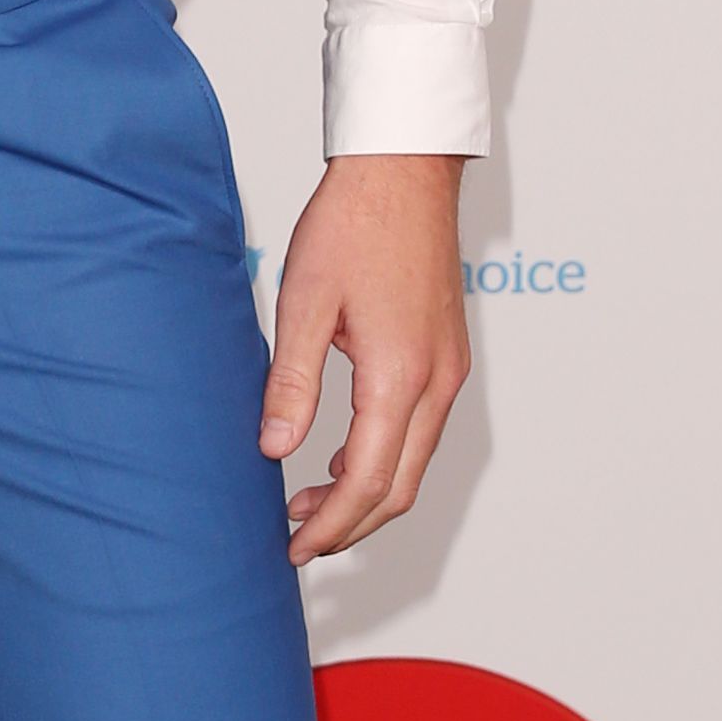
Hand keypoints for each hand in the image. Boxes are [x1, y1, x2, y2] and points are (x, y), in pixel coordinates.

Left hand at [260, 158, 469, 562]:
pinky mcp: (446, 356)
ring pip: (414, 462)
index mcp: (400, 376)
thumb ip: (290, 384)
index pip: (369, 482)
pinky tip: (341, 455)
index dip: (331, 525)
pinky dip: (384, 459)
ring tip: (307, 503)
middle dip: (350, 524)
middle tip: (297, 541)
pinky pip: (420, 431)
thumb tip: (273, 449)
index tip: (293, 547)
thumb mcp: (304, 304)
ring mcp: (449, 370)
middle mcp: (437, 381)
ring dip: (366, 493)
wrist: (403, 172)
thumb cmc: (353, 224)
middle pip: (400, 487)